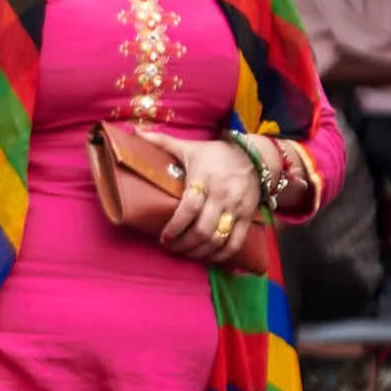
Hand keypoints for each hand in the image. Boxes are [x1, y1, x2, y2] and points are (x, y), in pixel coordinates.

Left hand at [142, 132, 263, 265]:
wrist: (256, 155)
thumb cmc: (215, 154)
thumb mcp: (189, 147)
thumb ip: (162, 143)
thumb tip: (134, 133)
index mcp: (204, 179)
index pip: (189, 207)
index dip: (175, 226)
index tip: (164, 237)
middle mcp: (222, 195)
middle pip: (203, 229)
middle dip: (184, 244)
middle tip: (171, 247)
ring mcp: (237, 208)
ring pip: (219, 239)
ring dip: (200, 251)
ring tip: (185, 253)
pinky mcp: (249, 216)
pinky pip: (237, 241)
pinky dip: (223, 254)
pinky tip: (209, 257)